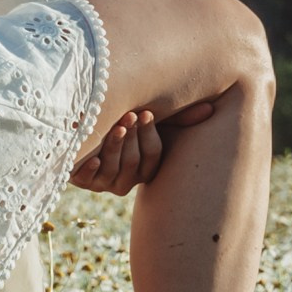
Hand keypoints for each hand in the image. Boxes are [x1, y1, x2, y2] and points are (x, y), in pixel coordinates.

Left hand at [69, 94, 221, 194]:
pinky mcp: (81, 180)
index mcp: (144, 169)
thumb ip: (177, 118)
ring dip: (114, 145)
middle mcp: (125, 181)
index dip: (150, 135)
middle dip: (132, 137)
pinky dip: (89, 168)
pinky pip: (87, 179)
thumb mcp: (148, 122)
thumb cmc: (122, 127)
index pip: (153, 156)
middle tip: (129, 114)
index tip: (145, 113)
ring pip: (112, 168)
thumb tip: (210, 109)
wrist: (81, 135)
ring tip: (115, 126)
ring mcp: (103, 182)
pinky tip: (92, 157)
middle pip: (132, 162)